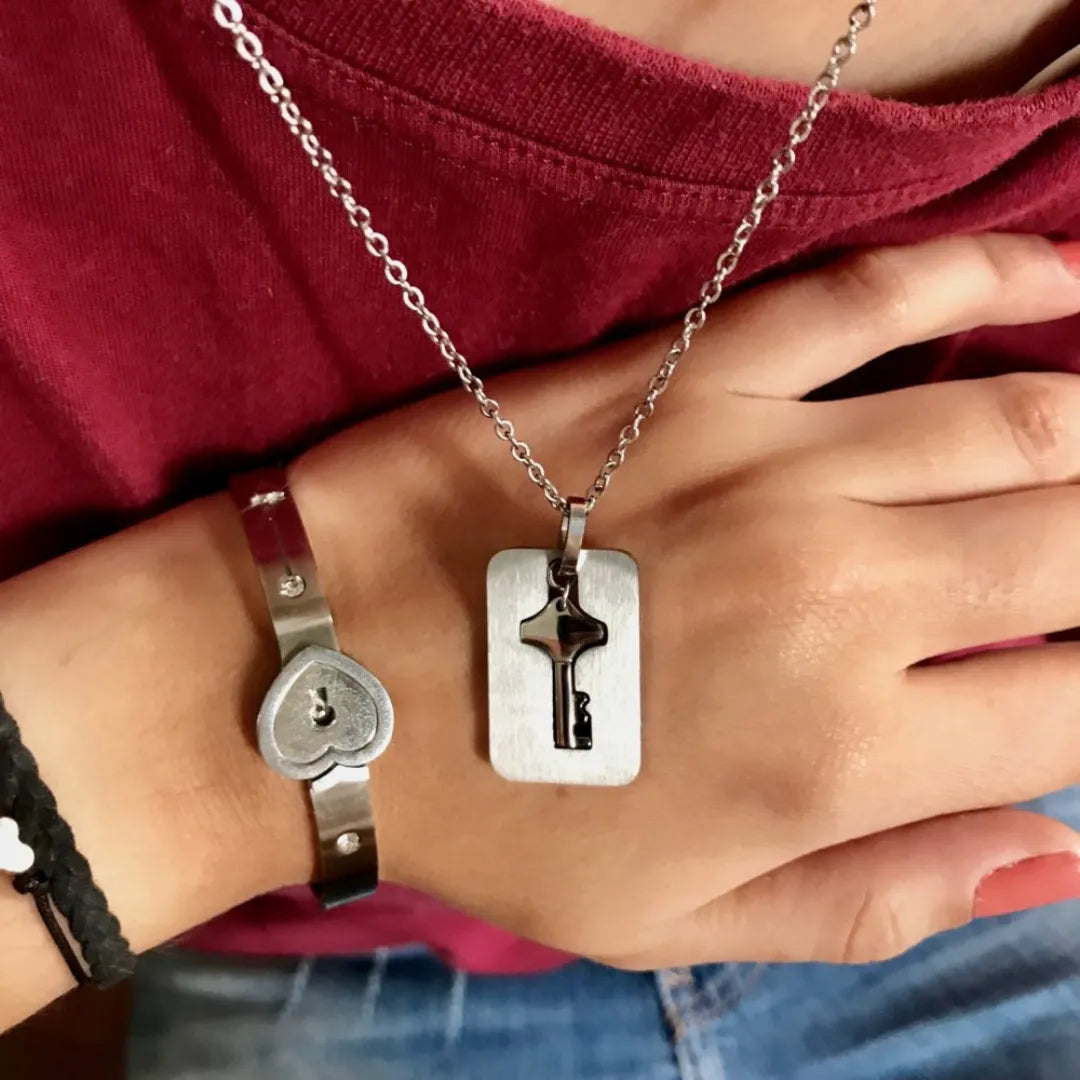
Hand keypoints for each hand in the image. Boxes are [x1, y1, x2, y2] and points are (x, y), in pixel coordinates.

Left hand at [297, 233, 1079, 966]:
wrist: (328, 676)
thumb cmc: (502, 813)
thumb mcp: (682, 921)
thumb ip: (881, 897)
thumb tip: (1053, 854)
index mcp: (842, 754)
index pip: (1074, 706)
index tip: (1054, 676)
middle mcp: (838, 597)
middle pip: (1072, 545)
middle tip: (1066, 567)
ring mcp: (766, 461)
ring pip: (1017, 418)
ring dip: (1079, 435)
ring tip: (1079, 460)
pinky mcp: (687, 372)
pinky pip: (871, 294)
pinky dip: (984, 271)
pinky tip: (1050, 275)